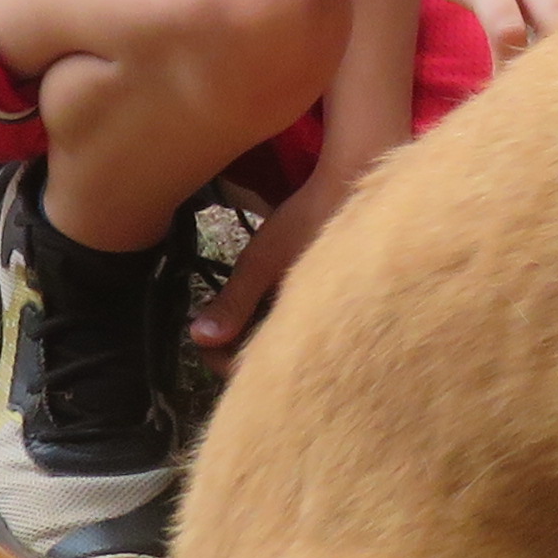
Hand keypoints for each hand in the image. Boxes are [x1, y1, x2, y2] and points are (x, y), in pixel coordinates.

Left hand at [187, 142, 382, 361]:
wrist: (359, 188)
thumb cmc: (310, 222)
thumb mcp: (262, 262)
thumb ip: (233, 302)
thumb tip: (198, 338)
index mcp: (302, 332)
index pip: (249, 370)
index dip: (217, 356)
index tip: (201, 335)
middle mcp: (321, 336)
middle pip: (270, 362)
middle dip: (239, 347)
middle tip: (218, 322)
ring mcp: (333, 322)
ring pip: (286, 345)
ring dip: (259, 334)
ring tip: (241, 310)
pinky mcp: (339, 307)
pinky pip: (303, 328)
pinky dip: (281, 321)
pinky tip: (273, 301)